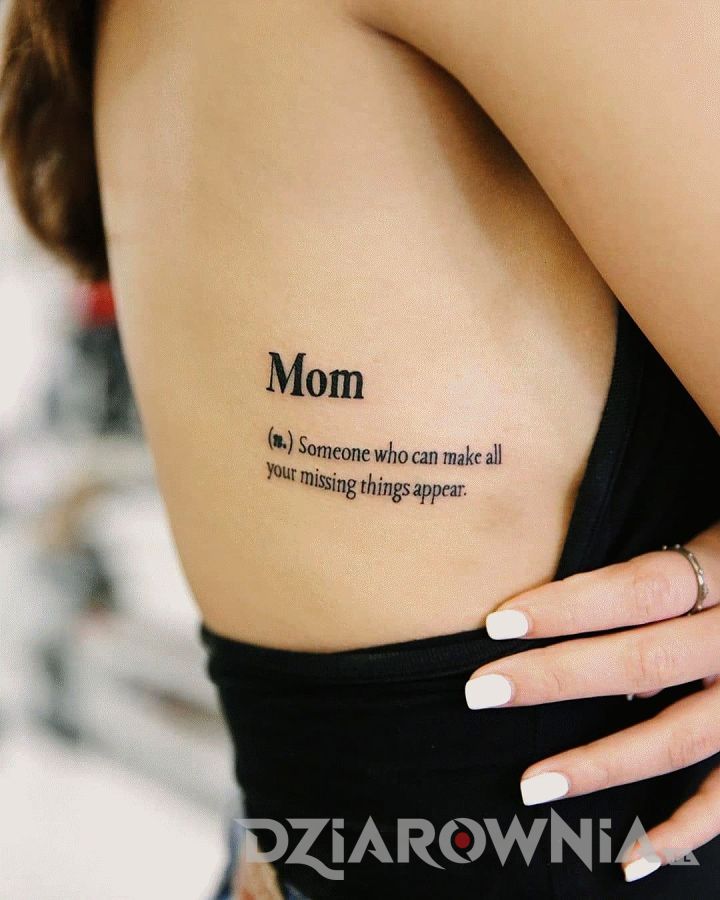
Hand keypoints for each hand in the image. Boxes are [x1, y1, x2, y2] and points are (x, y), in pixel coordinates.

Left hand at [465, 526, 719, 882]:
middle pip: (644, 662)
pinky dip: (686, 831)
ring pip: (681, 739)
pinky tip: (632, 858)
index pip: (639, 590)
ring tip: (532, 784)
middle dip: (558, 679)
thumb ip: (683, 548)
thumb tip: (630, 574)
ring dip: (603, 765)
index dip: (569, 605)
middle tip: (482, 692)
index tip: (498, 622)